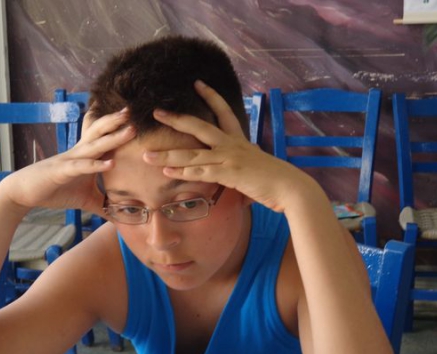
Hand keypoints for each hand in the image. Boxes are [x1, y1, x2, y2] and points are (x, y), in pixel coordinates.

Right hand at [0, 108, 135, 214]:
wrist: (25, 192)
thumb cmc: (55, 191)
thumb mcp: (85, 200)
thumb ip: (104, 207)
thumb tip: (121, 218)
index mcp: (86, 156)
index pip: (105, 137)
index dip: (119, 127)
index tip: (138, 118)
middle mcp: (79, 153)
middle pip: (101, 132)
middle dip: (118, 122)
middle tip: (135, 110)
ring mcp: (70, 160)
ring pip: (95, 145)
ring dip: (113, 138)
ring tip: (130, 131)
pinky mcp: (61, 171)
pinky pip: (81, 166)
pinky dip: (95, 165)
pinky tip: (110, 164)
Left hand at [143, 81, 309, 212]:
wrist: (289, 187)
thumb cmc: (274, 180)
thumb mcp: (255, 164)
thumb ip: (241, 163)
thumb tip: (232, 170)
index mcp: (240, 140)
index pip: (224, 112)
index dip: (211, 96)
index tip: (198, 83)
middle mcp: (232, 144)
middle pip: (199, 127)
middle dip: (176, 120)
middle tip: (157, 112)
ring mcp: (229, 158)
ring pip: (192, 154)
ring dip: (167, 156)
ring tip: (147, 154)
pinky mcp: (228, 174)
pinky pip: (200, 172)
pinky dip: (182, 172)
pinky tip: (167, 171)